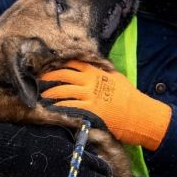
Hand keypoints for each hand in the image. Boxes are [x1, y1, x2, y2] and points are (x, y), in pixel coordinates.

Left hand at [39, 60, 171, 150]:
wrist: (139, 113)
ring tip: (39, 97)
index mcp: (96, 71)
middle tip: (37, 81)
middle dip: (48, 77)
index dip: (57, 64)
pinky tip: (49, 109)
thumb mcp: (115, 78)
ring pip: (62, 91)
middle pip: (62, 75)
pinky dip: (58, 108)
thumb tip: (88, 70)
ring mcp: (89, 95)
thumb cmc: (129, 96)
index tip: (46, 67)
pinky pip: (69, 107)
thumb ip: (100, 73)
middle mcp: (90, 81)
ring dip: (49, 94)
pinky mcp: (90, 110)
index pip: (72, 63)